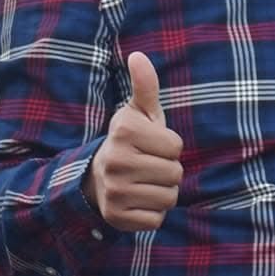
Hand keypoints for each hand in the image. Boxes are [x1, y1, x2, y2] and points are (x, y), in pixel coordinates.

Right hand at [86, 51, 182, 231]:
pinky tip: (138, 200)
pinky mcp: (117, 217)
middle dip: (168, 171)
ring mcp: (114, 191)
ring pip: (168, 198)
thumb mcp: (138, 113)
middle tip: (148, 166)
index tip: (151, 146)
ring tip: (144, 182)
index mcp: (123, 131)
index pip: (176, 147)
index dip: (169, 147)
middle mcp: (115, 161)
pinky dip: (153, 212)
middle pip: (175, 173)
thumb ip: (145, 86)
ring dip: (163, 192)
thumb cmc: (130, 141)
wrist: (98, 177)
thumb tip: (138, 56)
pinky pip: (156, 219)